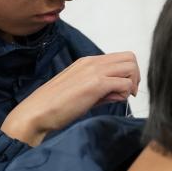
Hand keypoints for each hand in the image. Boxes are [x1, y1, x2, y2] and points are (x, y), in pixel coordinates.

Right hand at [1, 51, 138, 145]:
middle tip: (127, 93)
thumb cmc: (56, 105)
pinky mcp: (95, 84)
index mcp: (87, 62)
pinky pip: (124, 83)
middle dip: (134, 76)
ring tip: (118, 97)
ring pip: (130, 67)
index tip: (124, 89)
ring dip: (131, 83)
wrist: (36, 113)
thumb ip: (104, 90)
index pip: (121, 57)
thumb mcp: (83, 92)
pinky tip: (112, 101)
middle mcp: (92, 62)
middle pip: (130, 58)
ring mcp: (94, 71)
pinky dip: (124, 93)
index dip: (128, 73)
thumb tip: (122, 92)